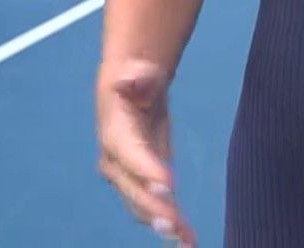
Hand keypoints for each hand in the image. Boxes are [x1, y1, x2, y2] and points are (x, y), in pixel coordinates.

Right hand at [96, 59, 191, 244]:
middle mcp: (117, 163)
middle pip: (134, 189)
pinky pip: (156, 209)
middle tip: (174, 223)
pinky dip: (172, 226)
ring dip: (164, 225)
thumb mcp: (138, 72)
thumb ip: (136, 78)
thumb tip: (127, 78)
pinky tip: (188, 241)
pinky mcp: (145, 186)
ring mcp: (129, 179)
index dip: (147, 170)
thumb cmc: (137, 79)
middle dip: (154, 207)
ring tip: (185, 240)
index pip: (130, 155)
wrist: (131, 92)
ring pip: (144, 207)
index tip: (168, 184)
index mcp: (115, 135)